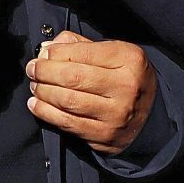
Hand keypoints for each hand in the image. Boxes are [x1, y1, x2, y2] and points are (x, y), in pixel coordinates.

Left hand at [27, 31, 157, 154]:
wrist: (151, 115)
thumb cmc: (125, 77)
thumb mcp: (114, 53)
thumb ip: (80, 46)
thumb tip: (47, 48)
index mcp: (130, 59)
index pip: (83, 53)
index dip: (56, 53)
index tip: (42, 54)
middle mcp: (126, 87)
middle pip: (73, 77)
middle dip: (45, 72)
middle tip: (32, 69)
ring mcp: (117, 115)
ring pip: (68, 101)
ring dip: (43, 92)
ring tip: (34, 86)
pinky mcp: (105, 136)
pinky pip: (68, 123)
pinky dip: (46, 113)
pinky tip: (36, 105)